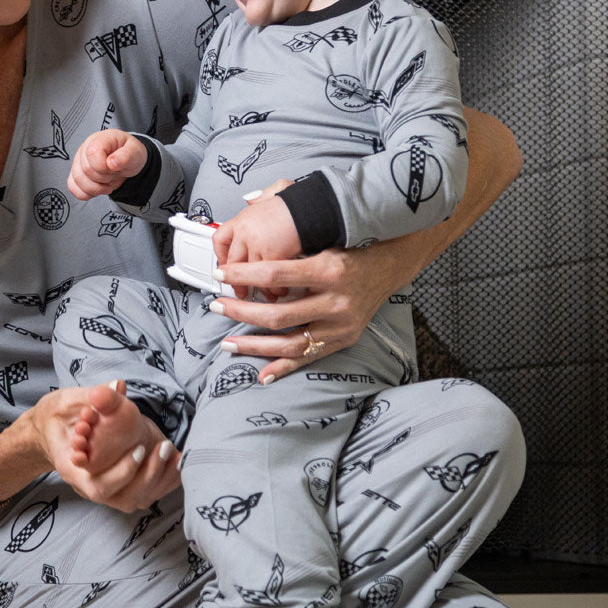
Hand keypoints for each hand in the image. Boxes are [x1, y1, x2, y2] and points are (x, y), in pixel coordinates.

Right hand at [31, 384, 180, 511]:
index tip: (139, 450)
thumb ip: (90, 397)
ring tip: (173, 452)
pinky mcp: (120, 482)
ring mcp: (106, 486)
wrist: (51, 429)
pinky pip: (144, 492)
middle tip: (163, 447)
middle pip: (122, 497)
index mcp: (73, 468)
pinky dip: (163, 480)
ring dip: (159, 479)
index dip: (121, 474)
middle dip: (148, 475)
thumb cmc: (57, 417)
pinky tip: (178, 461)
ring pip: (136, 498)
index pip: (98, 486)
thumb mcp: (67, 402)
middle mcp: (89, 484)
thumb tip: (117, 386)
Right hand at [67, 130, 147, 200]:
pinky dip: (86, 193)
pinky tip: (98, 189)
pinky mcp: (76, 173)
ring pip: (77, 180)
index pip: (92, 153)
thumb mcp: (135, 152)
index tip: (114, 168)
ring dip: (96, 188)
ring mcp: (78, 161)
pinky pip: (73, 187)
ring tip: (107, 183)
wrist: (126, 161)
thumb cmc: (129, 153)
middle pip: (85, 169)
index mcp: (100, 139)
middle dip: (103, 178)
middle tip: (113, 174)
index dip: (103, 166)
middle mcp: (85, 148)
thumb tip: (112, 162)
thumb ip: (126, 155)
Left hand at [212, 241, 403, 382]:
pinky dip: (285, 367)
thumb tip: (248, 233)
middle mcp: (336, 301)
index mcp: (328, 270)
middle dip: (241, 312)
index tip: (220, 274)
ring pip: (291, 343)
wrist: (391, 263)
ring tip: (228, 343)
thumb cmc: (352, 246)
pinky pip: (310, 358)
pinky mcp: (345, 339)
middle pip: (278, 315)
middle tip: (216, 307)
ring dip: (255, 346)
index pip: (275, 274)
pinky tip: (263, 374)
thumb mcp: (323, 238)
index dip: (244, 275)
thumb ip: (289, 247)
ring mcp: (342, 325)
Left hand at [213, 179, 295, 298]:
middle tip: (241, 290)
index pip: (220, 239)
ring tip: (264, 295)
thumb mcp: (274, 192)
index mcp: (244, 217)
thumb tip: (251, 199)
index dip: (222, 256)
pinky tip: (280, 291)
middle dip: (236, 281)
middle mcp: (246, 230)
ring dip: (257, 288)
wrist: (314, 203)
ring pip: (249, 273)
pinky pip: (267, 277)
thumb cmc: (300, 201)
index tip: (225, 267)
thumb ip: (261, 198)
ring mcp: (257, 243)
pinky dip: (274, 288)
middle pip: (232, 262)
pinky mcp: (272, 253)